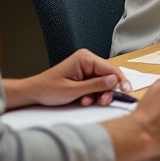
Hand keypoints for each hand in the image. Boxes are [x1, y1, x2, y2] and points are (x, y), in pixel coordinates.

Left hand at [6, 50, 132, 108]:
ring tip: (89, 102)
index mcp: (86, 58)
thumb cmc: (48, 89)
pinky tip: (84, 100)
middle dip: (107, 90)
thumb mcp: (73, 90)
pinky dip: (93, 94)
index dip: (120, 80)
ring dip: (99, 94)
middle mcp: (88, 60)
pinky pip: (96, 85)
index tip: (127, 91)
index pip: (110, 68)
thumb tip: (115, 81)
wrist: (32, 94)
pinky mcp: (84, 76)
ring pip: (103, 82)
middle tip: (104, 101)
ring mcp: (86, 68)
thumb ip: (95, 85)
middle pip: (108, 75)